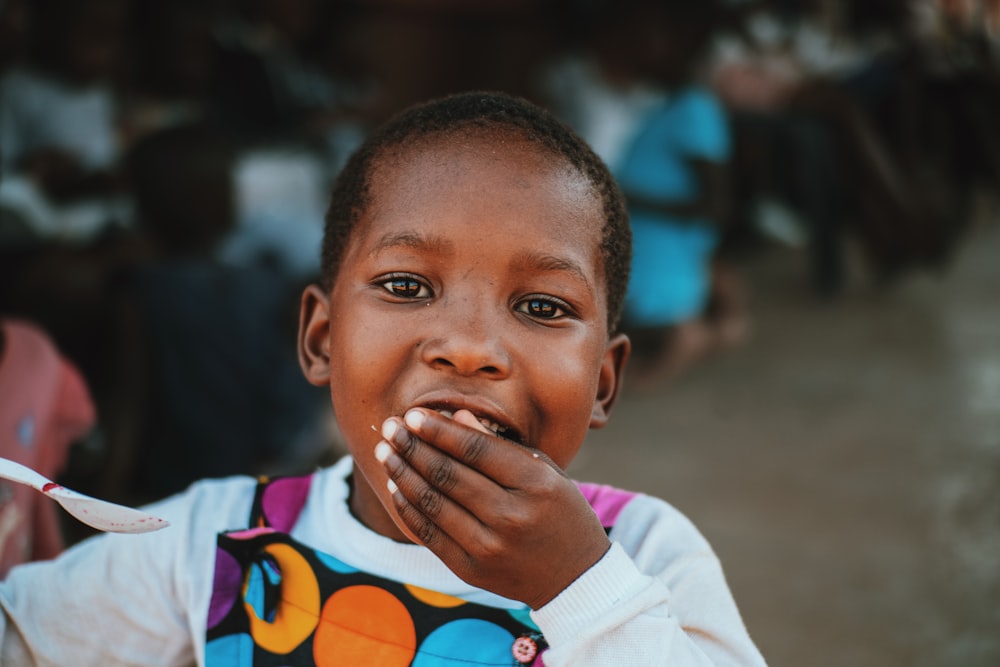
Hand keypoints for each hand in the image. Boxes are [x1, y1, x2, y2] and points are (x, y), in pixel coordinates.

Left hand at [376, 408, 610, 609]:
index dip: (440, 430)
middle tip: (390, 427)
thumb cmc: (560, 512)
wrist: (574, 576)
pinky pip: (429, 533)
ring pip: (433, 502)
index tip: (413, 414)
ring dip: (402, 473)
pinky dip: (409, 507)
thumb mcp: (545, 472)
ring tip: (385, 451)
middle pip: (448, 474)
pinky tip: (396, 485)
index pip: (476, 450)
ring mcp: (489, 547)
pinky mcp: (471, 569)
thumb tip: (457, 416)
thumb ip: (501, 445)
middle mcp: (511, 517)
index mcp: (535, 485)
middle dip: (413, 446)